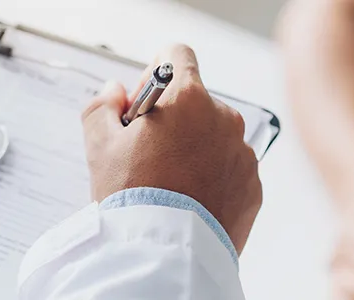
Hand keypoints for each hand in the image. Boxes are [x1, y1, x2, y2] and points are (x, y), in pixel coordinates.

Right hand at [80, 44, 261, 253]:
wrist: (166, 252)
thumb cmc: (134, 197)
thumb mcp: (99, 145)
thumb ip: (102, 106)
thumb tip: (115, 93)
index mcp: (188, 98)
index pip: (177, 55)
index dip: (154, 74)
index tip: (145, 106)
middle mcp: (224, 118)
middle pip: (196, 102)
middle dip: (174, 120)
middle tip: (149, 154)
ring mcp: (242, 152)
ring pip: (215, 137)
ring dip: (195, 149)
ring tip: (170, 183)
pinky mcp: (253, 184)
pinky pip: (231, 169)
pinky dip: (214, 178)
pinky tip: (190, 199)